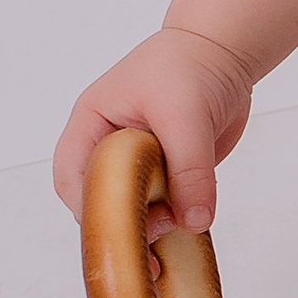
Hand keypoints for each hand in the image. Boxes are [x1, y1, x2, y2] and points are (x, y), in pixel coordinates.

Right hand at [53, 26, 255, 236]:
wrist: (225, 52)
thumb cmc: (190, 65)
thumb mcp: (185, 115)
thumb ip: (190, 169)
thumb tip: (194, 220)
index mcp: (92, 125)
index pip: (72, 176)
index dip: (89, 207)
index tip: (117, 230)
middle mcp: (110, 147)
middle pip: (101, 199)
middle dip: (123, 226)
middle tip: (153, 245)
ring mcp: (141, 162)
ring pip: (136, 208)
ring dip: (154, 228)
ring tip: (175, 242)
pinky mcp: (171, 172)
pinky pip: (168, 205)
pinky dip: (178, 220)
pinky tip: (192, 230)